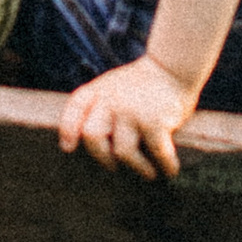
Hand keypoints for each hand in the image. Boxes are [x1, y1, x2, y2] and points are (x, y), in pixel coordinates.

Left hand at [58, 54, 197, 180]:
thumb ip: (99, 105)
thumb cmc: (141, 84)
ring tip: (149, 174)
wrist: (173, 67)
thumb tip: (89, 143)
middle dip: (102, 158)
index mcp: (99, 90)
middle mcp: (111, 100)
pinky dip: (165, 166)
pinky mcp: (155, 121)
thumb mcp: (113, 85)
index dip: (68, 129)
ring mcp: (132, 111)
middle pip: (93, 136)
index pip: (75, 108)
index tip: (68, 148)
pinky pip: (157, 154)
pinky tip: (170, 169)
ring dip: (138, 169)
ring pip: (123, 153)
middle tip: (115, 167)